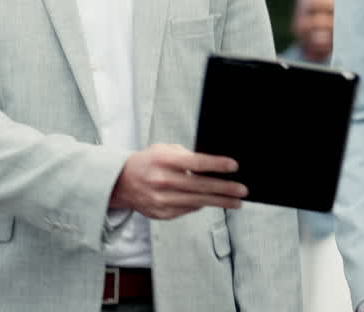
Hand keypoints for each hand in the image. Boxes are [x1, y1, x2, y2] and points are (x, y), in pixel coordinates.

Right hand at [110, 143, 246, 219]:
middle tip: (243, 190)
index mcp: (164, 160)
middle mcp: (162, 181)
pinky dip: (201, 206)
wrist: (120, 183)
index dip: (216, 165)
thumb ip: (186, 156)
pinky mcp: (161, 213)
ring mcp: (161, 200)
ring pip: (197, 202)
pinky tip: (213, 203)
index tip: (234, 166)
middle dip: (225, 189)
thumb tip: (211, 167)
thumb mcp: (164, 150)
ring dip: (219, 202)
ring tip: (237, 202)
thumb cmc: (148, 162)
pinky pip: (188, 210)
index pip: (195, 162)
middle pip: (200, 186)